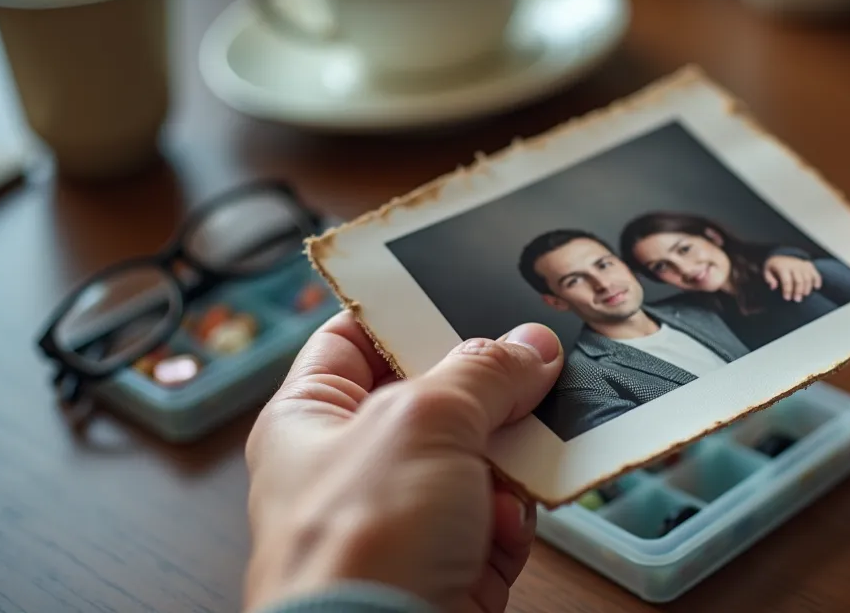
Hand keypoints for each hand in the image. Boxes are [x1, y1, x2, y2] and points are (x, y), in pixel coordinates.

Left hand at [242, 311, 563, 612]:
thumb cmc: (357, 547)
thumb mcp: (424, 421)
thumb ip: (482, 372)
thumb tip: (528, 346)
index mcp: (311, 418)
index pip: (355, 338)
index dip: (407, 312)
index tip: (466, 288)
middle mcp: (354, 465)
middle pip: (435, 398)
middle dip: (486, 386)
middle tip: (533, 358)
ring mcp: (406, 517)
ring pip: (479, 456)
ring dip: (512, 452)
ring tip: (537, 435)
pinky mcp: (450, 562)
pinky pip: (500, 515)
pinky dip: (514, 516)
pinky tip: (505, 522)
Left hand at [764, 255, 822, 301]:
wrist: (781, 256)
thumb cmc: (774, 267)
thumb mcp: (767, 271)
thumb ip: (769, 279)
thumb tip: (773, 287)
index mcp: (783, 267)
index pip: (787, 280)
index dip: (787, 290)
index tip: (787, 298)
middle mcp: (794, 265)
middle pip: (799, 280)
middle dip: (798, 291)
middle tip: (797, 300)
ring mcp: (802, 265)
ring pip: (808, 278)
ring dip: (807, 288)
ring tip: (804, 295)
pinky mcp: (808, 265)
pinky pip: (815, 273)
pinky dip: (817, 280)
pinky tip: (816, 287)